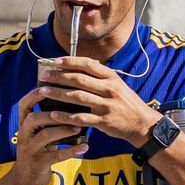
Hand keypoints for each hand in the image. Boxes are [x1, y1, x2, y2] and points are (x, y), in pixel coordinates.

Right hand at [9, 87, 88, 184]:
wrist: (24, 180)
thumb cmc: (36, 151)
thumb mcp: (35, 133)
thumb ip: (45, 119)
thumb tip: (66, 97)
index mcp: (23, 125)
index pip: (24, 104)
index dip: (35, 94)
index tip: (51, 85)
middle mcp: (24, 135)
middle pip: (33, 118)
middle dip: (52, 112)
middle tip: (71, 108)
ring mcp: (30, 150)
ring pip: (45, 135)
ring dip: (63, 129)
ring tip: (79, 127)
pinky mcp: (39, 163)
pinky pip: (56, 155)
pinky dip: (72, 151)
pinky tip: (85, 147)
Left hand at [34, 57, 158, 146]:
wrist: (142, 123)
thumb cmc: (125, 103)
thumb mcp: (117, 85)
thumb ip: (100, 78)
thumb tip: (77, 69)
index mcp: (111, 77)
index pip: (88, 65)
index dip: (70, 61)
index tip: (55, 61)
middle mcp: (109, 89)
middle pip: (79, 79)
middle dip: (59, 76)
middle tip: (44, 75)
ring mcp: (106, 105)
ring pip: (78, 97)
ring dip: (58, 94)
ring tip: (43, 92)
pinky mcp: (103, 121)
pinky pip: (81, 118)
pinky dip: (66, 117)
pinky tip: (53, 115)